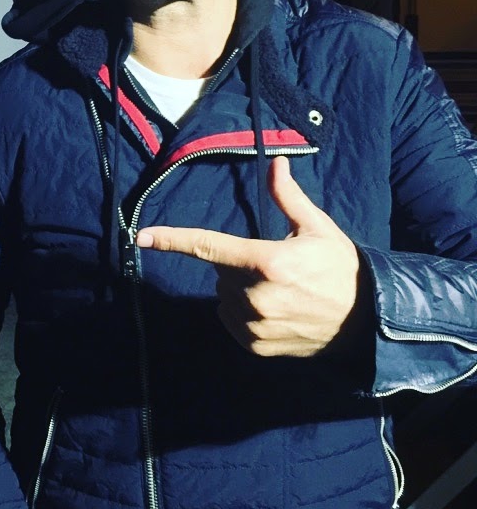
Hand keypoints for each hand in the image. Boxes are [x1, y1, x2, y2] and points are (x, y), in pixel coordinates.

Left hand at [135, 155, 362, 356]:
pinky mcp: (256, 345)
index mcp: (267, 261)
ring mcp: (254, 325)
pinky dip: (241, 312)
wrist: (366, 321)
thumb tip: (276, 163)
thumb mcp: (317, 228)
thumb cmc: (340, 268)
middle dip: (238, 264)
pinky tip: (272, 308)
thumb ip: (288, 197)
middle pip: (221, 271)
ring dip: (239, 289)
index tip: (142, 236)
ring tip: (278, 290)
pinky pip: (229, 320)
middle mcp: (256, 296)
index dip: (172, 240)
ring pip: (224, 296)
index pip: (208, 246)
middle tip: (276, 266)